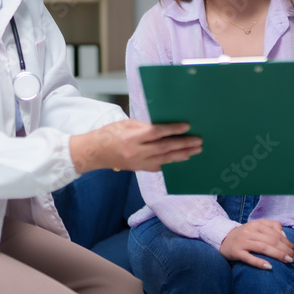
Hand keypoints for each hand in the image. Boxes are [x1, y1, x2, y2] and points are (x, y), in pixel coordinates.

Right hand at [69, 119, 200, 172]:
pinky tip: (182, 158)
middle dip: (183, 144)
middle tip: (198, 141)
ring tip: (195, 151)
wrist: (95, 153)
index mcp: (132, 137)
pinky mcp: (140, 169)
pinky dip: (171, 162)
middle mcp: (136, 152)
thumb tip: (164, 126)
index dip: (172, 130)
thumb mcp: (126, 124)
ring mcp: (139, 163)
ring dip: (182, 155)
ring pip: (165, 160)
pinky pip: (159, 166)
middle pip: (164, 148)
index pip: (156, 133)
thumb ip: (145, 126)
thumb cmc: (110, 133)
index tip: (187, 126)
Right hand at [220, 219, 293, 268]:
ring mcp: (242, 242)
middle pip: (271, 241)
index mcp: (256, 224)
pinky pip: (249, 258)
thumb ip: (271, 226)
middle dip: (286, 250)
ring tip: (288, 261)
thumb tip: (284, 235)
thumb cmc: (245, 234)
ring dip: (278, 255)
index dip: (287, 242)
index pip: (276, 233)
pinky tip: (269, 267)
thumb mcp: (257, 226)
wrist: (224, 239)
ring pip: (263, 248)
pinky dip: (260, 262)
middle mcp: (249, 231)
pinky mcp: (236, 252)